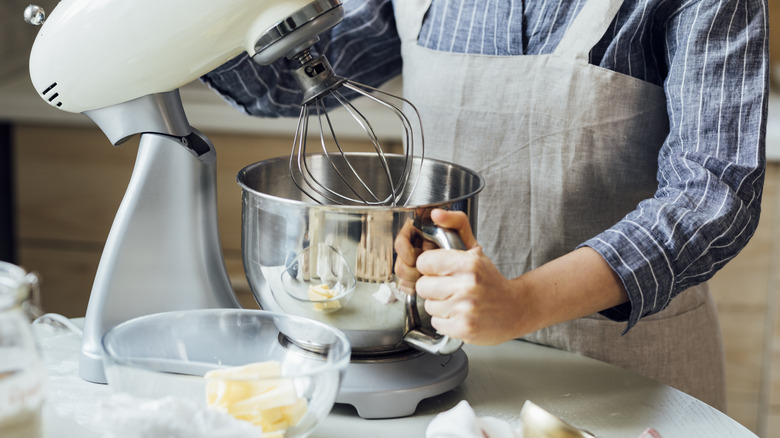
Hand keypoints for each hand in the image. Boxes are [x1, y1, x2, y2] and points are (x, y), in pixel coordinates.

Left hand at [393, 209, 630, 345]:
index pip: (424, 262)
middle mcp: (467, 284)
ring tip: (458, 303)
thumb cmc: (491, 280)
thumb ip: (455, 225)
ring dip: (440, 306)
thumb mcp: (474, 250)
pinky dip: (446, 322)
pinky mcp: (465, 328)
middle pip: (422, 286)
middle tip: (450, 289)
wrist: (517, 309)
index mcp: (468, 263)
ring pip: (429, 306)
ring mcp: (466, 308)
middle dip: (433, 289)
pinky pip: (436, 324)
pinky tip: (460, 315)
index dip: (430, 268)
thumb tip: (435, 213)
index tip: (440, 271)